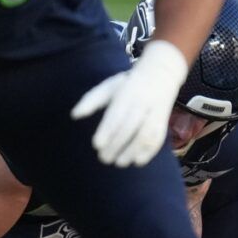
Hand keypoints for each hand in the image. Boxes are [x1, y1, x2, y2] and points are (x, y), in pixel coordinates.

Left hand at [72, 39, 190, 166]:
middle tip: (104, 158)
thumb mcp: (108, 87)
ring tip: (119, 163)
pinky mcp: (163, 122)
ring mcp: (155, 112)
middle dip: (117, 145)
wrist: (160, 74)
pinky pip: (158, 139)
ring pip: (146, 134)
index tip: (96, 145)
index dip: (107, 130)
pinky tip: (137, 161)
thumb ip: (91, 101)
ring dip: (132, 151)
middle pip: (130, 126)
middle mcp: (142, 102)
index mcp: (127, 92)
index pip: (117, 113)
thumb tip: (74, 115)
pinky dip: (148, 152)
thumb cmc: (127, 85)